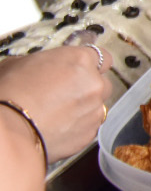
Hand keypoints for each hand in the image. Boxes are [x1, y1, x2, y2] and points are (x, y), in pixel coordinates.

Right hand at [0, 47, 112, 163]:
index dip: (90, 65)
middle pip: (102, 83)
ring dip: (83, 108)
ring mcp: (94, 110)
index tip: (82, 70)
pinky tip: (57, 127)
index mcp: (80, 61)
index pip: (102, 57)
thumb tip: (41, 66)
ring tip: (58, 113)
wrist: (8, 131)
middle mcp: (94, 84)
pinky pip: (89, 126)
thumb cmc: (9, 95)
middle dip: (88, 87)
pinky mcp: (90, 133)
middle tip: (65, 93)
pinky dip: (78, 127)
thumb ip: (43, 62)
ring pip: (97, 106)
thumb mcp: (19, 64)